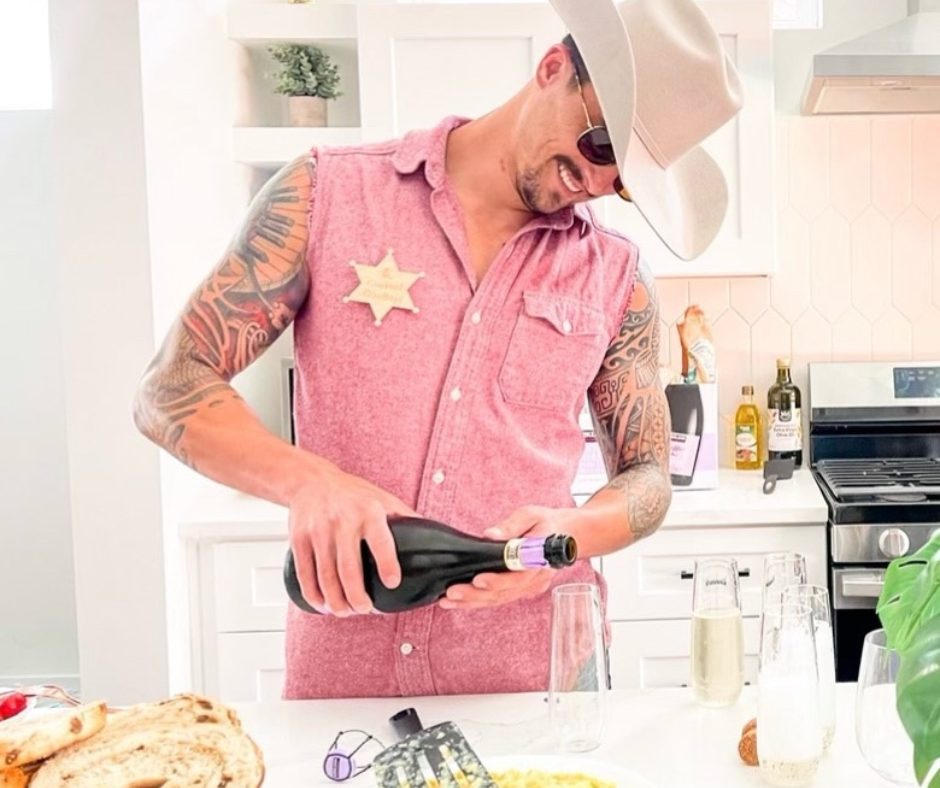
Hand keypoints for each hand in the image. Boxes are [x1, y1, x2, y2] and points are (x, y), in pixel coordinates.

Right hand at [288, 464, 417, 617]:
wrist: (310, 480)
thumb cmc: (352, 493)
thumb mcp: (381, 498)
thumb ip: (404, 517)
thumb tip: (434, 536)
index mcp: (369, 512)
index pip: (380, 541)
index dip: (387, 564)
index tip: (392, 583)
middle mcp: (343, 521)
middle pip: (349, 568)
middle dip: (356, 596)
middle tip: (365, 609)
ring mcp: (319, 531)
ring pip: (326, 576)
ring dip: (335, 600)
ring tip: (345, 611)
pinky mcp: (299, 539)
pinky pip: (305, 573)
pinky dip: (313, 594)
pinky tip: (322, 604)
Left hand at [439, 506, 574, 610]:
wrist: (565, 536)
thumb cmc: (545, 523)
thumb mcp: (530, 515)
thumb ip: (511, 524)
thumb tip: (490, 535)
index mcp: (540, 558)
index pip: (519, 575)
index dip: (498, 581)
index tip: (478, 580)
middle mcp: (536, 578)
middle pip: (505, 592)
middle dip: (476, 595)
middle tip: (453, 593)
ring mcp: (529, 587)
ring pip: (500, 599)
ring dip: (473, 602)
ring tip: (448, 601)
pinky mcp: (521, 590)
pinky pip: (500, 599)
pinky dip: (478, 602)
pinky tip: (458, 602)